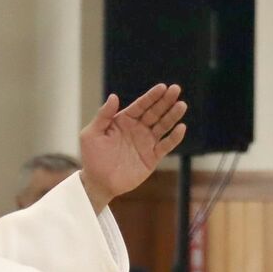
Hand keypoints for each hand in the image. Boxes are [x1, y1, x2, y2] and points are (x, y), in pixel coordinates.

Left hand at [78, 84, 187, 210]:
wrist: (97, 183)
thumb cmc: (92, 158)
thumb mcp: (91, 135)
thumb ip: (102, 116)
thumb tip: (113, 96)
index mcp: (124, 121)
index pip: (141, 105)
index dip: (151, 96)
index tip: (162, 87)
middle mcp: (138, 129)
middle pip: (155, 112)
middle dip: (165, 101)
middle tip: (176, 89)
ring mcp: (146, 142)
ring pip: (163, 126)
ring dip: (173, 115)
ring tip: (181, 105)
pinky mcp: (152, 157)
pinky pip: (166, 146)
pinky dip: (174, 138)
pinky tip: (181, 128)